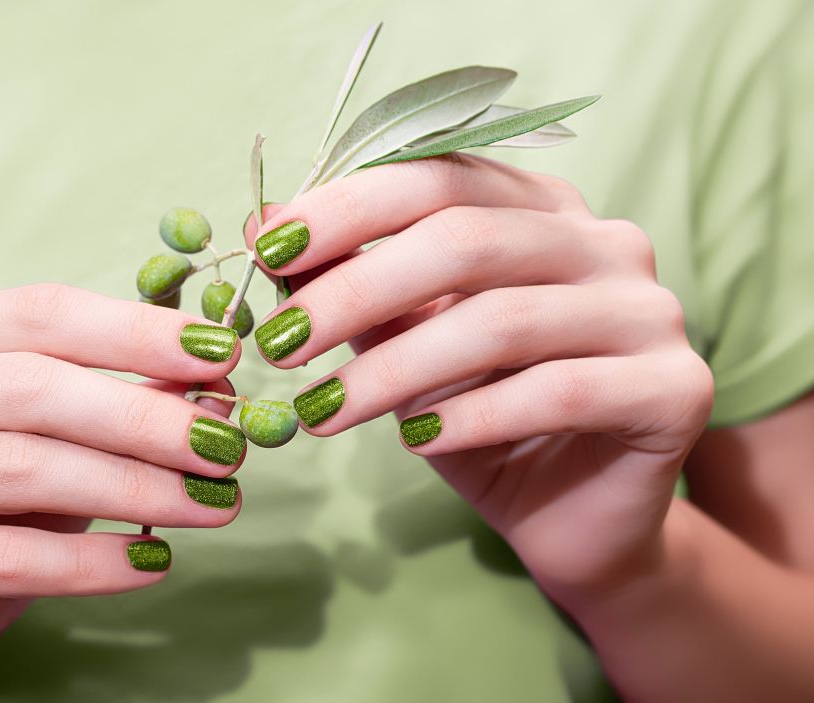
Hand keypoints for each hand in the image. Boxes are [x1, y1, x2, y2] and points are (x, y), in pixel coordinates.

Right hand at [0, 284, 245, 701]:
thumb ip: (107, 408)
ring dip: (136, 487)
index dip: (135, 330)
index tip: (222, 354)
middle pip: (30, 386)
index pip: (34, 313)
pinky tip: (153, 562)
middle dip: (146, 415)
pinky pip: (2, 556)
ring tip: (212, 504)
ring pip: (21, 467)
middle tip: (228, 445)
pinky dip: (92, 561)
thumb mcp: (43, 450)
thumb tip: (211, 386)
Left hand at [244, 154, 712, 602]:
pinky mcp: (677, 386)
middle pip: (466, 239)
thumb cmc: (479, 419)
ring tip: (323, 411)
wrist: (569, 516)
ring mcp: (651, 310)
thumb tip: (260, 227)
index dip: (347, 208)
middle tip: (279, 343)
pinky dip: (473, 415)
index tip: (267, 251)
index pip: (439, 177)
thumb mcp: (404, 345)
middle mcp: (606, 243)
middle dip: (355, 290)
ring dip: (395, 369)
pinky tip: (414, 439)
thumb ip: (354, 286)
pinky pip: (560, 390)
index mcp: (543, 210)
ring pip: (503, 320)